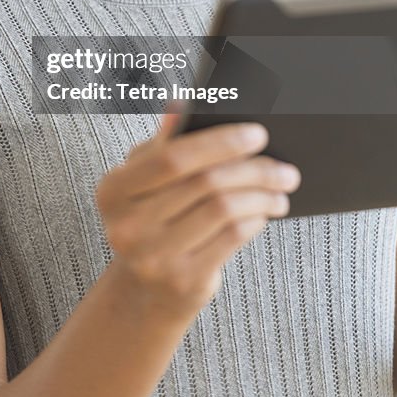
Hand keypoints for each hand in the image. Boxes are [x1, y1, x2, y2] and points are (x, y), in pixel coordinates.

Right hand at [95, 111, 301, 319]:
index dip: (219, 143)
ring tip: (281, 189)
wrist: (145, 289)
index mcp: (113, 190)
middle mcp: (127, 226)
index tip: (257, 133)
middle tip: (284, 167)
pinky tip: (263, 212)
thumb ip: (162, 144)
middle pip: (205, 183)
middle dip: (253, 170)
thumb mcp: (145, 180)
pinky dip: (255, 220)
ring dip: (261, 195)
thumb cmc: (150, 218)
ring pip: (224, 210)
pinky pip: (231, 239)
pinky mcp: (183, 282)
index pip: (171, 158)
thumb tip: (179, 106)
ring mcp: (153, 258)